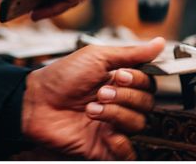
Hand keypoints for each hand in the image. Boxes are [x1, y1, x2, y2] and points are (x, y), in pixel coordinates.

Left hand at [21, 37, 164, 159]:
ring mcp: (112, 124)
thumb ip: (131, 53)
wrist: (36, 102)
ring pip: (138, 124)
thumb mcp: (96, 56)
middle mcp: (119, 103)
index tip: (119, 74)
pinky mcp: (104, 146)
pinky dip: (121, 143)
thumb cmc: (61, 77)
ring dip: (116, 114)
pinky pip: (128, 152)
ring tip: (92, 108)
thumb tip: (159, 43)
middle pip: (147, 104)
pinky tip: (107, 132)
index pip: (148, 83)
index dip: (137, 80)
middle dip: (125, 96)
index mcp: (120, 81)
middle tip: (102, 92)